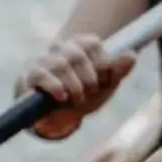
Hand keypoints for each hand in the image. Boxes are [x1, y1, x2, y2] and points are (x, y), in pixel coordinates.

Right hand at [14, 34, 136, 138]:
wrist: (56, 117)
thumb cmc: (83, 96)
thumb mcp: (104, 86)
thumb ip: (118, 70)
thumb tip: (131, 55)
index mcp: (80, 44)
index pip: (93, 43)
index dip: (102, 65)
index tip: (103, 82)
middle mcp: (61, 47)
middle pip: (77, 54)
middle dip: (89, 79)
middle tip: (90, 93)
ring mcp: (44, 60)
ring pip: (61, 65)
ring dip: (74, 87)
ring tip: (76, 100)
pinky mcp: (30, 74)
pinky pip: (41, 75)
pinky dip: (55, 87)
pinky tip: (62, 97)